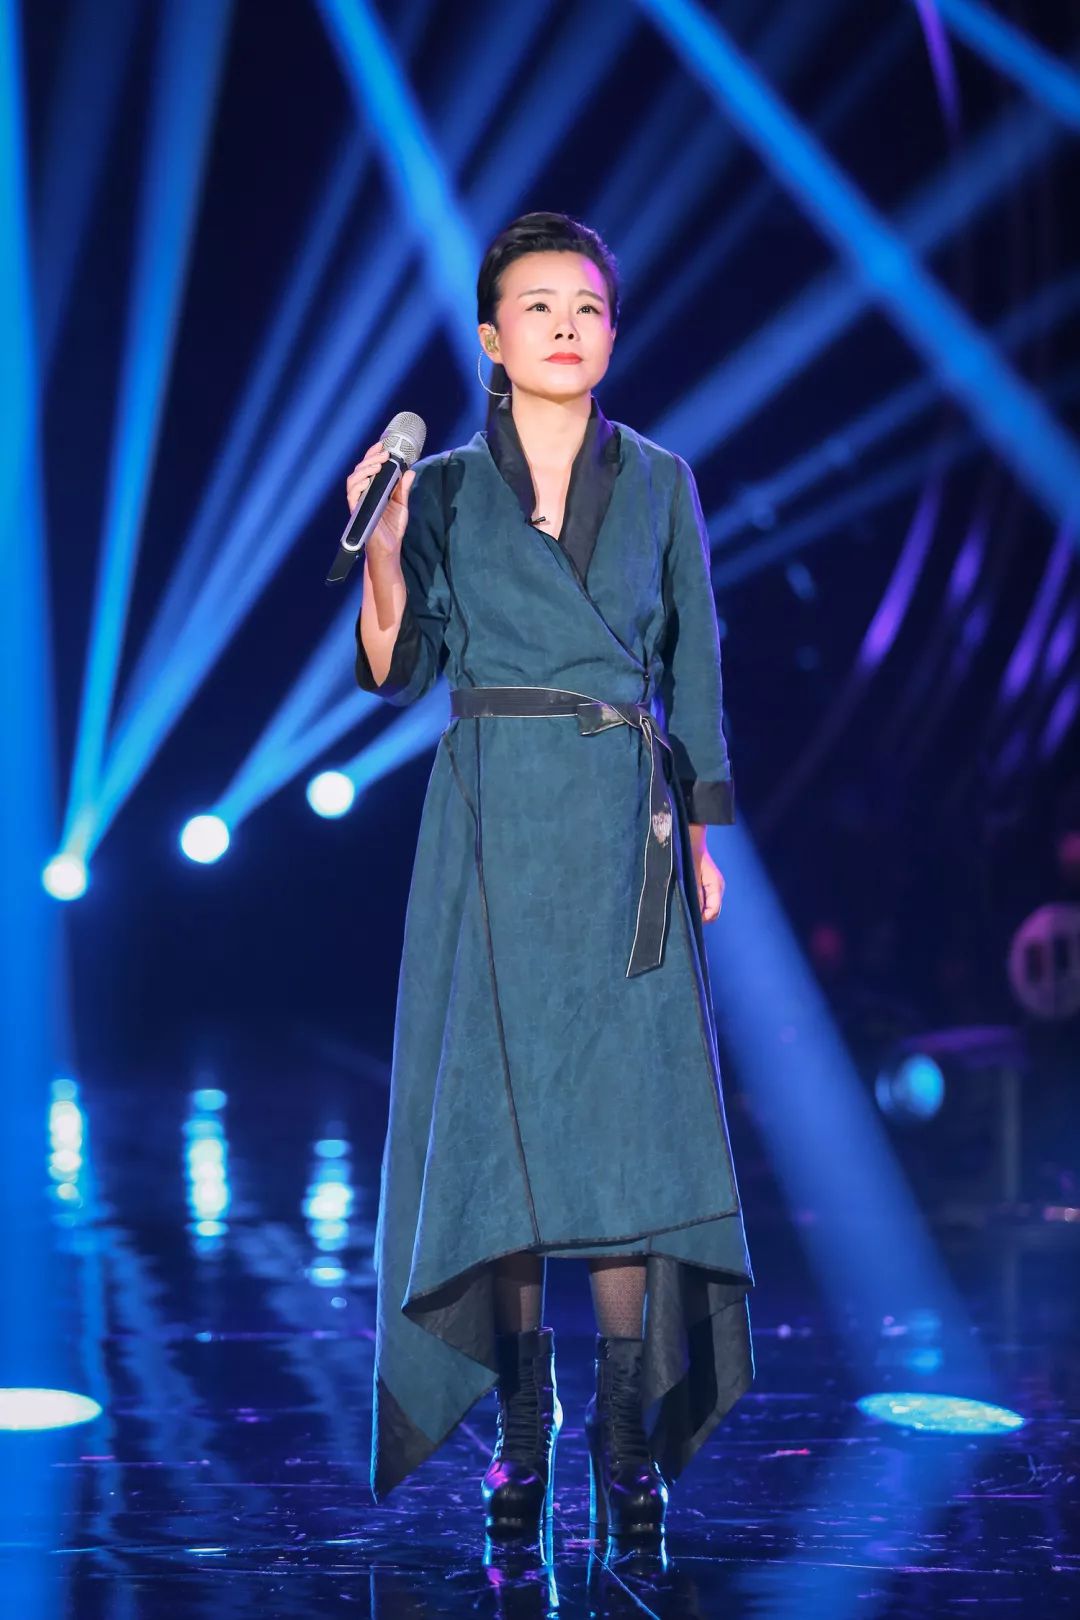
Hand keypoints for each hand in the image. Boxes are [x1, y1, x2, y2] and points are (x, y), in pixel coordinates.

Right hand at [345, 441, 415, 558]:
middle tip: (384, 453)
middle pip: (360, 470)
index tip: (382, 445)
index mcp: (373, 490)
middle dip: (370, 458)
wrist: (389, 548)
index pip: (369, 468)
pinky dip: (358, 485)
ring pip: (353, 480)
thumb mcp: (401, 504)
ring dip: (365, 469)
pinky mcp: (357, 511)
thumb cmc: (392, 528)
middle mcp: (363, 494)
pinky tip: (368, 480)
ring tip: (378, 464)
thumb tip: (409, 471)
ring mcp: (359, 502)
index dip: (373, 454)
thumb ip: (403, 488)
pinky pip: (352, 495)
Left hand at [689, 825, 724, 921]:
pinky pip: (705, 902)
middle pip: (712, 913)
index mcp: (716, 886)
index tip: (687, 920)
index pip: (713, 912)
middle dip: (700, 917)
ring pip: (709, 908)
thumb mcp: (692, 876)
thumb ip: (696, 894)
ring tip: (684, 908)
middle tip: (684, 916)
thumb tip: (696, 914)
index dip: (701, 919)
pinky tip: (687, 901)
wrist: (691, 839)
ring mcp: (714, 888)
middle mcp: (718, 889)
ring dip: (698, 911)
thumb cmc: (690, 856)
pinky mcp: (708, 886)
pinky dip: (697, 905)